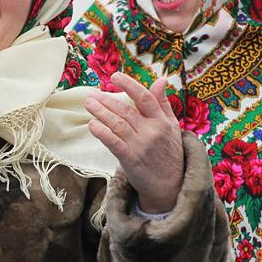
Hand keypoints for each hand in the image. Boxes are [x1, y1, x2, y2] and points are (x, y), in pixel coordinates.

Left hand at [85, 71, 183, 213]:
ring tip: (88, 104)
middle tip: (91, 94)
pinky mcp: (130, 159)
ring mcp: (140, 145)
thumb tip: (162, 80)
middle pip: (126, 110)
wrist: (170, 185)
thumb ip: (163, 103)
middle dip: (106, 100)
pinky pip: (113, 142)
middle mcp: (151, 131)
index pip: (144, 98)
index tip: (115, 76)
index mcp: (162, 121)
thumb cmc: (170, 152)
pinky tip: (92, 124)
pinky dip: (102, 132)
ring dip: (100, 112)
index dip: (129, 85)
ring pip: (117, 124)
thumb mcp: (172, 126)